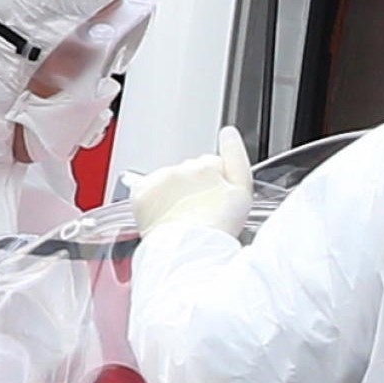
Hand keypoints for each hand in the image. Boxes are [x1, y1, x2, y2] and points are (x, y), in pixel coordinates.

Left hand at [126, 126, 253, 237]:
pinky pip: (147, 189)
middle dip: (195, 187)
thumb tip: (228, 132)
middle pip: (190, 171)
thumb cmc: (217, 228)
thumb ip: (237, 158)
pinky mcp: (141, 192)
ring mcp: (159, 179)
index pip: (213, 164)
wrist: (188, 250)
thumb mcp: (242, 194)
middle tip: (201, 212)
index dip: (218, 184)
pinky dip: (154, 200)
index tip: (216, 200)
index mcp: (207, 166)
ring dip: (174, 194)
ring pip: (169, 180)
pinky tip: (166, 216)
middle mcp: (180, 168)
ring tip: (184, 218)